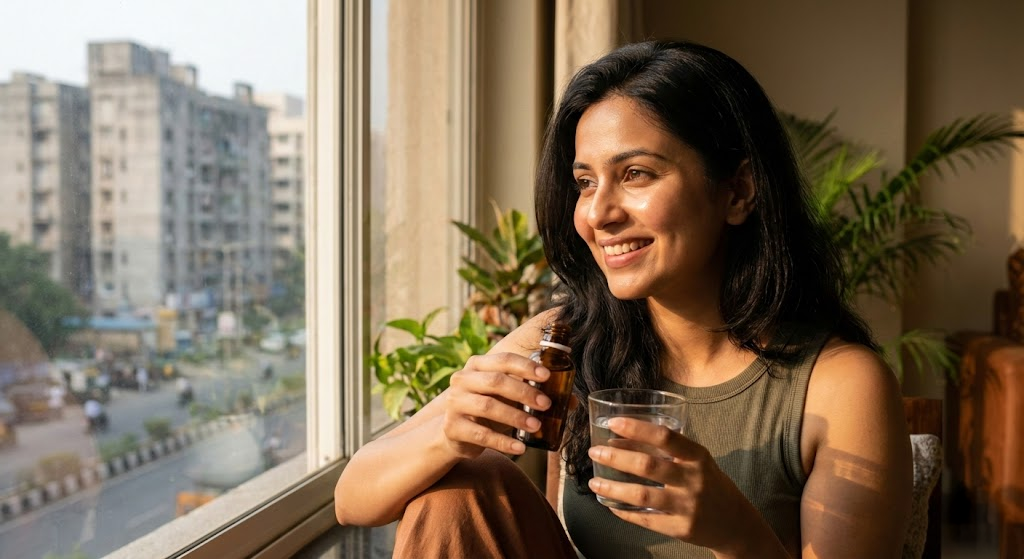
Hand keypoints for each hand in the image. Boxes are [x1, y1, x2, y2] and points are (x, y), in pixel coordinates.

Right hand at [441, 353, 552, 458]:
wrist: (454, 432)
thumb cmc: (487, 409)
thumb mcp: (506, 397)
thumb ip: (532, 394)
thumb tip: (571, 402)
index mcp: (478, 365)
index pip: (504, 359)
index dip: (526, 366)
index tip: (547, 376)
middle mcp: (463, 379)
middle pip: (496, 381)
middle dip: (524, 392)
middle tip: (546, 404)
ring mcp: (455, 403)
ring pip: (488, 407)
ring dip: (516, 417)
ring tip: (536, 426)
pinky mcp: (452, 427)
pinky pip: (481, 434)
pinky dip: (503, 442)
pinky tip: (520, 447)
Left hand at [587, 417, 776, 555]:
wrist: (736, 523)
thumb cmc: (709, 484)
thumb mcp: (695, 462)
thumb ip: (664, 451)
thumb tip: (619, 439)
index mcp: (698, 457)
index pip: (665, 437)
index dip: (637, 428)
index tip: (613, 423)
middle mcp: (694, 480)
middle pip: (648, 465)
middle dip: (616, 457)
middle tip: (595, 452)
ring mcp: (688, 506)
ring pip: (642, 495)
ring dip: (613, 488)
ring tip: (594, 482)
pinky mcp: (681, 529)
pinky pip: (645, 519)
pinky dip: (624, 512)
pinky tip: (610, 505)